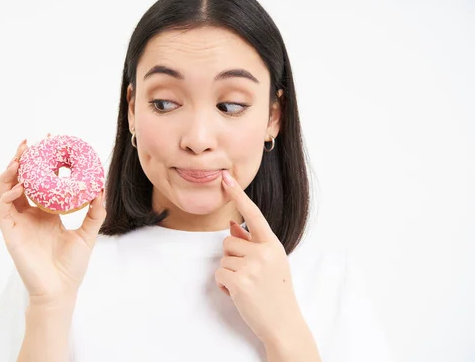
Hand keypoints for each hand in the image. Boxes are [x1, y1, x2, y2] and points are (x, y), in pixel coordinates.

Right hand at [0, 135, 105, 307]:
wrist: (60, 290)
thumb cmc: (71, 266)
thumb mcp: (87, 233)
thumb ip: (94, 211)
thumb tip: (101, 188)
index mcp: (45, 213)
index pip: (39, 182)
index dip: (42, 163)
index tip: (51, 144)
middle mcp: (29, 215)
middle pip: (19, 181)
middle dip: (22, 160)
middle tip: (30, 143)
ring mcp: (18, 223)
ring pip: (5, 190)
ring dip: (9, 173)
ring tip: (19, 158)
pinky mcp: (10, 233)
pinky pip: (2, 210)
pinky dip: (7, 195)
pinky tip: (18, 187)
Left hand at [215, 170, 307, 349]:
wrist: (283, 324)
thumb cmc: (276, 292)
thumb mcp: (270, 263)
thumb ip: (252, 243)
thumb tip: (232, 225)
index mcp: (273, 244)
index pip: (253, 214)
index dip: (238, 195)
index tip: (226, 178)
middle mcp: (264, 252)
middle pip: (228, 241)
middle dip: (232, 257)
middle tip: (249, 276)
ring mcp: (252, 267)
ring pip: (222, 258)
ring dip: (228, 272)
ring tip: (247, 286)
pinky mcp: (240, 282)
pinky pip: (219, 274)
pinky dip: (224, 285)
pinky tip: (239, 294)